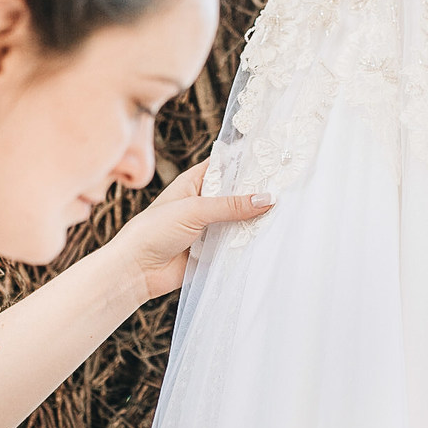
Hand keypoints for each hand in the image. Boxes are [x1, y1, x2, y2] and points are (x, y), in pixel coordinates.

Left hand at [109, 160, 273, 302]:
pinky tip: (271, 236)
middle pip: (238, 193)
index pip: (226, 165)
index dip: (248, 161)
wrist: (137, 270)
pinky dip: (250, 241)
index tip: (276, 157)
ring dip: (257, 218)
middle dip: (259, 192)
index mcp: (194, 182)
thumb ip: (231, 205)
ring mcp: (210, 226)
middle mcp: (203, 202)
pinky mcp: (213, 249)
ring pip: (240, 219)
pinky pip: (237, 243)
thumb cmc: (154, 231)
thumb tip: (267, 198)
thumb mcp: (195, 210)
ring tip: (287, 211)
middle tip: (289, 187)